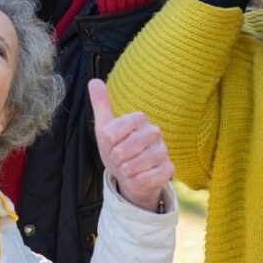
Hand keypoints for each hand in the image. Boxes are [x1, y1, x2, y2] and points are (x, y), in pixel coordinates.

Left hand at [88, 79, 173, 212]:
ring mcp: (163, 151)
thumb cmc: (118, 149)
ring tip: (128, 168)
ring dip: (125, 171)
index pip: (113, 132)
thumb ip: (101, 105)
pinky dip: (135, 181)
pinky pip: (145, 179)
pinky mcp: (168, 169)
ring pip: (133, 166)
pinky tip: (137, 177)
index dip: (108, 143)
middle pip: (122, 150)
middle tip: (119, 159)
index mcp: (139, 119)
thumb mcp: (105, 128)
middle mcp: (154, 132)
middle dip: (115, 159)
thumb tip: (93, 81)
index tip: (112, 144)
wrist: (131, 175)